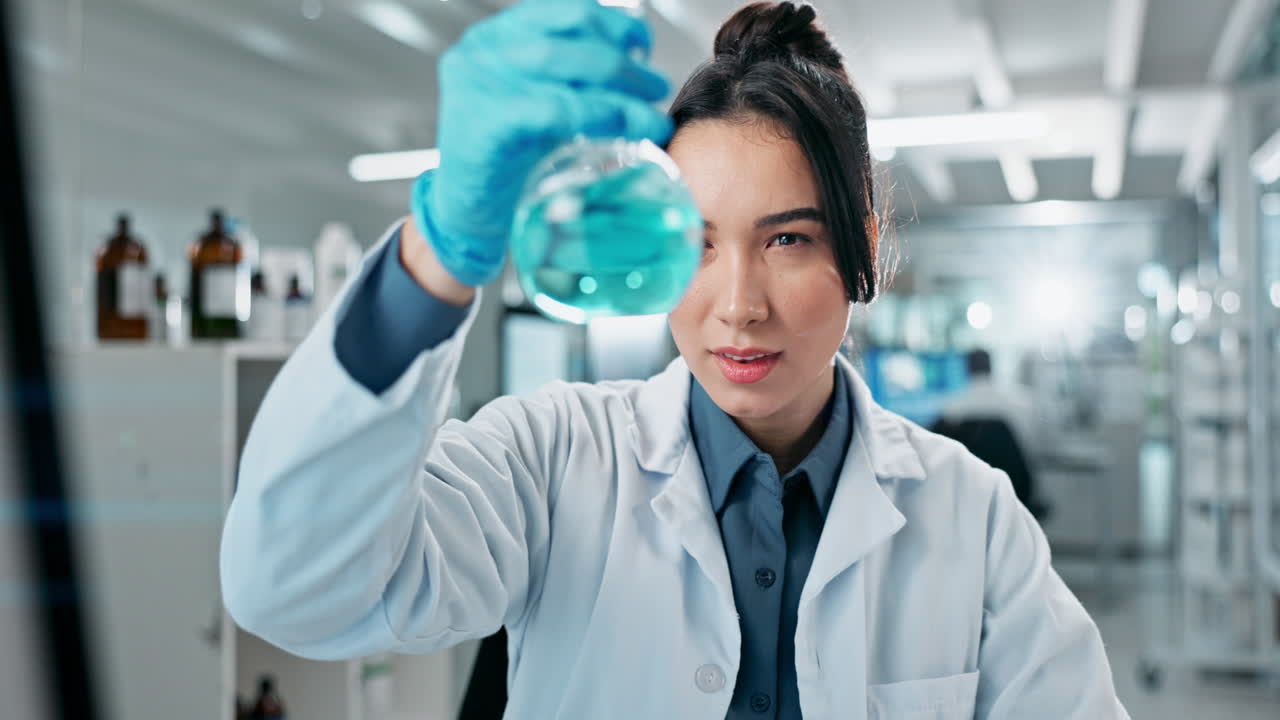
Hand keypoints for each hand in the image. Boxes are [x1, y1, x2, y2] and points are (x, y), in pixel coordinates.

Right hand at [411, 0, 674, 286]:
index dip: (613, 23)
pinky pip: (555, 108)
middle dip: (624, 61)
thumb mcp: (537, 108)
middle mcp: (482, 51)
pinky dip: (601, 116)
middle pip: (570, 35)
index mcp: (496, 38)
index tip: (642, 44)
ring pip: (566, 66)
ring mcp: (478, 82)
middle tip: (655, 87)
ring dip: (621, 91)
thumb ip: (572, 83)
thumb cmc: (506, 164)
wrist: (466, 217)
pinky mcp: (485, 121)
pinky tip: (627, 130)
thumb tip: (640, 73)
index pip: (565, 11)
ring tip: (650, 114)